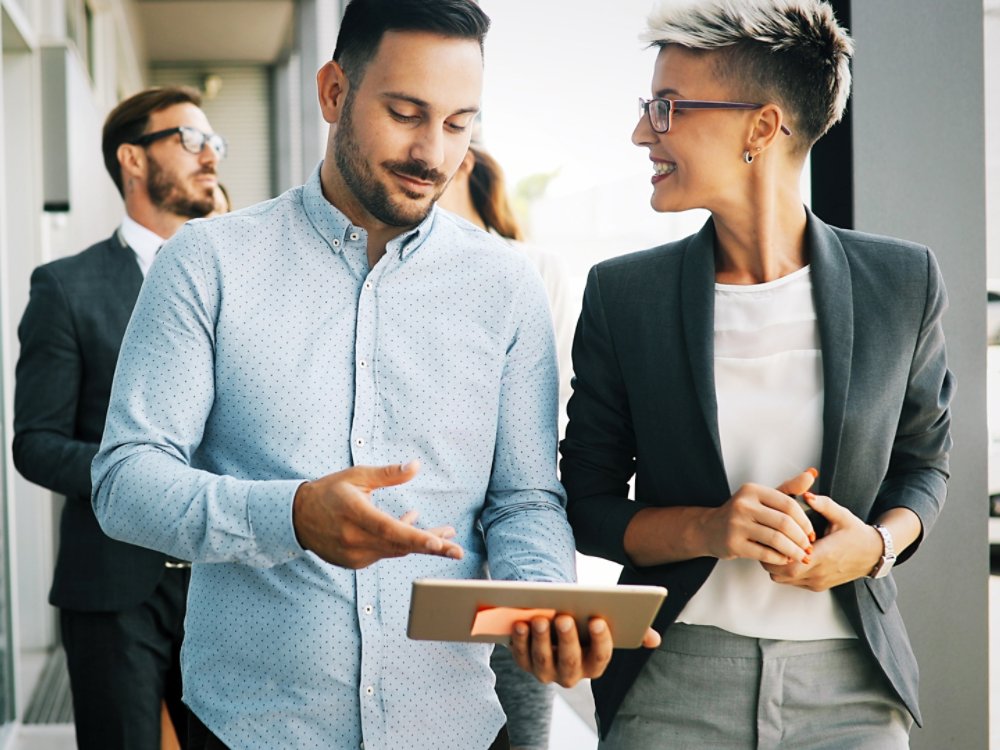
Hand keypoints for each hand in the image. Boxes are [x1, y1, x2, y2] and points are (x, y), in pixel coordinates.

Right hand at [292, 460, 463, 568]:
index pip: (389, 529)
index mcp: (355, 514)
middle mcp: (354, 538)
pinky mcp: (355, 562)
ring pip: (395, 551)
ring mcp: (354, 554)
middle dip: (431, 547)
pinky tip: (414, 528)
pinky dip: (401, 543)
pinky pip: (385, 553)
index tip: (438, 543)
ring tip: (446, 535)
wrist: (298, 517)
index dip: (415, 537)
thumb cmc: (330, 491)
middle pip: (399, 546)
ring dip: (421, 544)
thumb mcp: (357, 475)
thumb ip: (388, 474)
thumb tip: (415, 466)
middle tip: (457, 551)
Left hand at [508, 615, 659, 687]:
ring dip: (540, 640)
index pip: (600, 656)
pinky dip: (518, 641)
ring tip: (539, 618)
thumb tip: (654, 639)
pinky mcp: (524, 663)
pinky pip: (520, 656)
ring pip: (543, 661)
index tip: (597, 619)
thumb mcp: (604, 626)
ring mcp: (546, 671)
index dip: (600, 640)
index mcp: (594, 664)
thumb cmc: (583, 624)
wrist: (553, 624)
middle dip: (567, 639)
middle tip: (565, 617)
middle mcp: (570, 674)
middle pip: (570, 660)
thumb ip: (631, 632)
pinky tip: (518, 623)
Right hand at [699, 469, 816, 564]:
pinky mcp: (733, 544)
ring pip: (776, 540)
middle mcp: (743, 505)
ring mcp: (736, 525)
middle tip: (808, 547)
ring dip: (794, 551)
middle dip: (802, 538)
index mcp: (752, 490)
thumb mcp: (763, 497)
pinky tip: (785, 559)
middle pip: (784, 523)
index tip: (811, 532)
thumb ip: (789, 488)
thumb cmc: (742, 513)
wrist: (709, 529)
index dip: (805, 521)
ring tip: (801, 556)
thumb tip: (811, 474)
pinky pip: (765, 554)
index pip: (788, 504)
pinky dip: (780, 559)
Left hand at [761, 491, 882, 590]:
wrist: (874, 554)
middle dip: (769, 558)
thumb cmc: (856, 533)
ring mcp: (818, 582)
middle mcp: (820, 573)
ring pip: (784, 579)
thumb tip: (805, 493)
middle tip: (766, 539)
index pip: (791, 561)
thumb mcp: (841, 515)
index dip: (776, 550)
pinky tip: (785, 554)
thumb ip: (823, 504)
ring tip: (774, 546)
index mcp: (825, 555)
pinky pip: (792, 582)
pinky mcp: (817, 586)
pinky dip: (784, 571)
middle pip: (782, 573)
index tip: (770, 535)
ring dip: (775, 565)